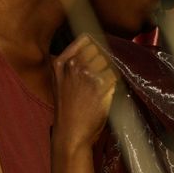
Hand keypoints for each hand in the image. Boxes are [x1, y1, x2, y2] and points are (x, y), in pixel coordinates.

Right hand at [52, 35, 117, 151]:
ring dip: (108, 70)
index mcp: (61, 63)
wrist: (70, 133)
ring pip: (108, 61)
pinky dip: (114, 82)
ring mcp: (88, 74)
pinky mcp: (102, 85)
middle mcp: (74, 65)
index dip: (94, 44)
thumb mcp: (59, 82)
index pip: (85, 39)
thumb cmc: (66, 110)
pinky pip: (114, 74)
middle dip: (102, 59)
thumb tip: (91, 48)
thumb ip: (70, 64)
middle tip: (99, 74)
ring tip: (101, 86)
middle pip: (98, 48)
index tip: (97, 52)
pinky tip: (105, 93)